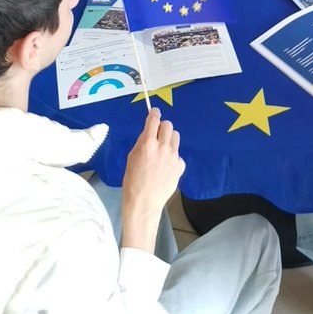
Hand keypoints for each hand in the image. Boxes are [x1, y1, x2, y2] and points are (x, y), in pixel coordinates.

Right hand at [121, 108, 184, 251]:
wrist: (144, 201)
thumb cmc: (133, 180)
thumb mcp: (132, 157)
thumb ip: (142, 142)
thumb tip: (148, 132)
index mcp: (148, 144)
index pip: (154, 120)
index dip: (154, 114)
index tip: (155, 112)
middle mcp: (163, 147)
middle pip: (168, 125)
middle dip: (162, 128)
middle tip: (157, 135)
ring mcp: (174, 156)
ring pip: (175, 137)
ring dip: (168, 140)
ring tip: (161, 152)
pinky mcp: (180, 165)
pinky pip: (177, 154)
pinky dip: (172, 157)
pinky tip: (164, 168)